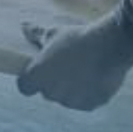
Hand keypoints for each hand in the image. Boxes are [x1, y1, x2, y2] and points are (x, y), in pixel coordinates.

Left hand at [15, 13, 132, 110]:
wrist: (108, 47)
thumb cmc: (77, 38)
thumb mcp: (54, 33)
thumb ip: (36, 33)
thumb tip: (24, 26)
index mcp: (37, 75)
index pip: (24, 87)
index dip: (31, 81)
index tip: (40, 72)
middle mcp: (50, 92)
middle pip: (47, 92)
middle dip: (54, 83)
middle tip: (66, 67)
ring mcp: (70, 101)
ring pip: (66, 99)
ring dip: (71, 90)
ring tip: (83, 71)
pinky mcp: (88, 105)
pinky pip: (84, 102)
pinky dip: (88, 94)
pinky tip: (95, 78)